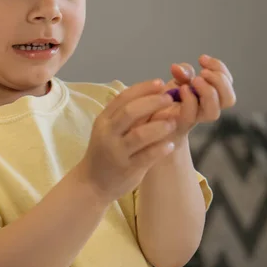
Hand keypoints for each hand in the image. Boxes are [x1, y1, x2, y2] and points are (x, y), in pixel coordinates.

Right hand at [77, 79, 177, 202]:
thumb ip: (129, 115)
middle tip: (170, 99)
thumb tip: (156, 95)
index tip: (160, 83)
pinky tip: (171, 145)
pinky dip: (160, 149)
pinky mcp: (126, 169)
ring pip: (139, 135)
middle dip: (153, 102)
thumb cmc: (106, 151)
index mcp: (104, 120)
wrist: (93, 183)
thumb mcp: (111, 130)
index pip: (123, 97)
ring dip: (159, 126)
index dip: (143, 88)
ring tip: (173, 122)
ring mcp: (116, 152)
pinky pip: (146, 156)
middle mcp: (108, 133)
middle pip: (130, 112)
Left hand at [142, 55, 235, 141]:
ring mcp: (196, 118)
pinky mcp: (181, 123)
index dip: (219, 68)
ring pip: (214, 113)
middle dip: (219, 81)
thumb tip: (177, 68)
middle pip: (229, 100)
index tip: (202, 58)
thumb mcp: (178, 80)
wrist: (152, 116)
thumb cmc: (168, 97)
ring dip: (208, 92)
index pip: (228, 82)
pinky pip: (191, 114)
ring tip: (195, 80)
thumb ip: (183, 72)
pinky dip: (189, 99)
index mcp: (212, 94)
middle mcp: (208, 108)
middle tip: (203, 72)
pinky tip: (181, 89)